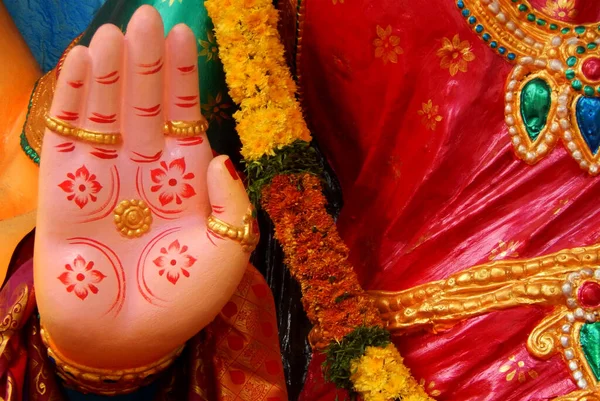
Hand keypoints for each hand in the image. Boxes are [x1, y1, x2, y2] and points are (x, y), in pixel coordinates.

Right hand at [34, 6, 252, 367]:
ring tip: (114, 32)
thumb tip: (221, 153)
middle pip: (144, 103)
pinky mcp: (64, 192)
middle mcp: (144, 170)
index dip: (183, 76)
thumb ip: (232, 202)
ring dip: (108, 71)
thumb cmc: (183, 300)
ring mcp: (103, 177)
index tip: (184, 34)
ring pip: (105, 111)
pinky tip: (78, 64)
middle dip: (146, 62)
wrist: (128, 338)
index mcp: (184, 179)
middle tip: (147, 15)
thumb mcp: (229, 252)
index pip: (183, 114)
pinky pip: (66, 136)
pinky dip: (71, 100)